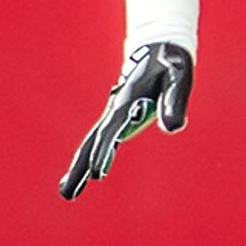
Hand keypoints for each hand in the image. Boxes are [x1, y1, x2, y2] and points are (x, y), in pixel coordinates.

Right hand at [60, 43, 192, 199]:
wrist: (158, 51)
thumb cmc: (170, 65)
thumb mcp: (178, 79)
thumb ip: (174, 102)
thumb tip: (174, 130)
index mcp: (128, 102)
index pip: (113, 132)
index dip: (105, 152)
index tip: (97, 174)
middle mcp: (116, 111)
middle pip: (93, 142)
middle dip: (82, 167)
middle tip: (68, 194)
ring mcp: (116, 116)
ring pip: (93, 143)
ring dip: (81, 167)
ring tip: (67, 193)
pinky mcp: (120, 119)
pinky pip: (103, 140)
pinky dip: (93, 155)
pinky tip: (88, 173)